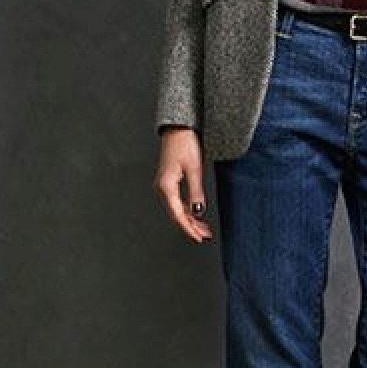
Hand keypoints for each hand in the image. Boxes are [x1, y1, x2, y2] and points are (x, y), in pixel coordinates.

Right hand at [155, 126, 213, 243]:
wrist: (178, 129)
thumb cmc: (185, 144)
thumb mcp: (194, 169)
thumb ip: (196, 192)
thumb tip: (198, 212)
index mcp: (166, 186)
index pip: (178, 215)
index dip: (188, 229)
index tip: (198, 238)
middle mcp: (161, 188)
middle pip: (175, 215)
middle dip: (190, 227)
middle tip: (205, 237)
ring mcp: (163, 186)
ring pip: (176, 210)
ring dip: (189, 220)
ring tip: (204, 229)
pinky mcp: (168, 182)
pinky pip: (176, 202)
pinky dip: (187, 211)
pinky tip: (196, 216)